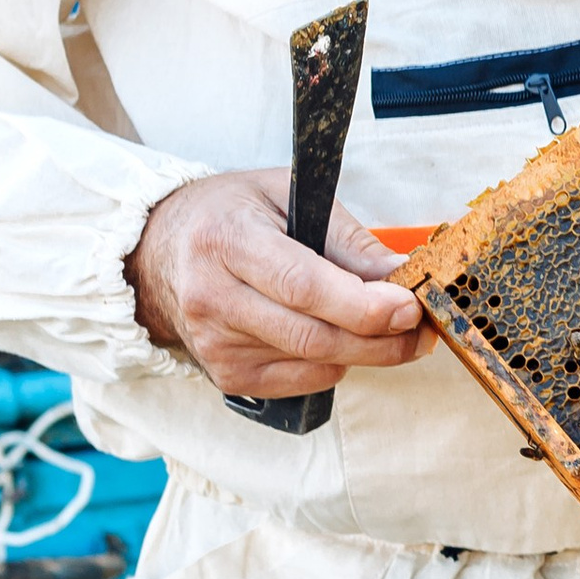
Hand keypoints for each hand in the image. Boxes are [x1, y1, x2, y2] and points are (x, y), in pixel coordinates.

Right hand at [126, 172, 430, 399]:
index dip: (362, 305)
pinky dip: (333, 364)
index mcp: (226, 240)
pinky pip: (302, 381)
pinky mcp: (225, 375)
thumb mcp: (286, 197)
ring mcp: (215, 344)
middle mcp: (211, 297)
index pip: (301, 286)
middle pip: (312, 336)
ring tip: (389, 327)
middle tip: (420, 328)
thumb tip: (403, 276)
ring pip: (313, 362)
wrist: (159, 252)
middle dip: (380, 339)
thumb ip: (346, 240)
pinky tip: (336, 336)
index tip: (409, 307)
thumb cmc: (230, 215)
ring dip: (365, 351)